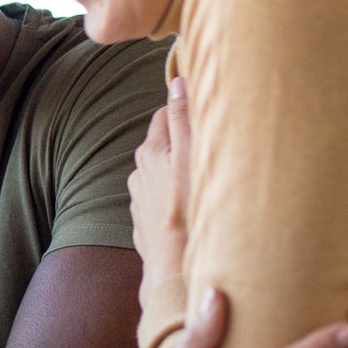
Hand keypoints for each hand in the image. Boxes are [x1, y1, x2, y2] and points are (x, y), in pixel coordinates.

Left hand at [128, 75, 190, 293]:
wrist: (173, 267)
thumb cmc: (187, 209)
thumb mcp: (190, 157)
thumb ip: (183, 119)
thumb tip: (177, 81)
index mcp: (149, 152)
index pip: (164, 116)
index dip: (182, 110)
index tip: (202, 110)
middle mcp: (138, 173)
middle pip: (162, 145)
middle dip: (182, 141)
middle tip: (209, 143)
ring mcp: (140, 199)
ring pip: (162, 174)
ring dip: (178, 172)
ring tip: (204, 178)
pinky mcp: (145, 223)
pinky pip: (162, 201)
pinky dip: (174, 198)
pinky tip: (192, 206)